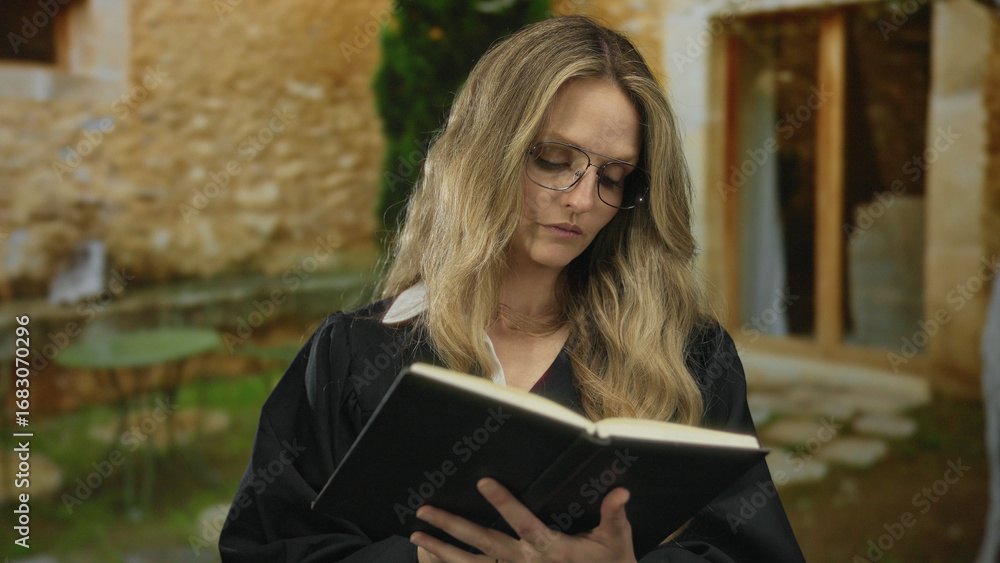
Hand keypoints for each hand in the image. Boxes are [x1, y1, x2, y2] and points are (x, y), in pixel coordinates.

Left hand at [410, 478, 636, 562]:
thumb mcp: (616, 542)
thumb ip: (614, 516)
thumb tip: (620, 492)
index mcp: (550, 548)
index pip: (522, 522)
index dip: (504, 503)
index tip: (483, 482)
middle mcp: (527, 562)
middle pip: (483, 543)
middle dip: (453, 526)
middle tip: (426, 510)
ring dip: (442, 549)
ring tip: (416, 535)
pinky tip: (431, 561)